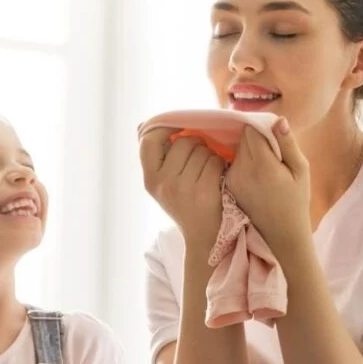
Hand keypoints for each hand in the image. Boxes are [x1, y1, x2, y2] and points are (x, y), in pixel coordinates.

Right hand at [140, 126, 226, 251]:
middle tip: (200, 159)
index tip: (177, 128)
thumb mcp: (163, 185)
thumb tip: (141, 125)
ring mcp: (183, 189)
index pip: (149, 141)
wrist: (203, 239)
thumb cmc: (185, 205)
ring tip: (209, 171)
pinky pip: (215, 162)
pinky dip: (221, 165)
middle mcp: (163, 184)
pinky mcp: (204, 193)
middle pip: (183, 142)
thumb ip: (156, 158)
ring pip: (202, 150)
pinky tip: (218, 176)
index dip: (164, 128)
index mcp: (150, 180)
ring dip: (210, 155)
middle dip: (196, 144)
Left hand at [225, 117, 310, 247]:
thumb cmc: (296, 200)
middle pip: (242, 138)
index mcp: (261, 165)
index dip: (263, 127)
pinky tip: (257, 176)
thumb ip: (288, 144)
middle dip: (256, 138)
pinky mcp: (228, 185)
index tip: (275, 136)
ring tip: (266, 166)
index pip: (251, 130)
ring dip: (250, 150)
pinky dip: (244, 163)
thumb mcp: (301, 170)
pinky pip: (233, 163)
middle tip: (273, 152)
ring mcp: (232, 178)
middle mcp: (242, 170)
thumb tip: (278, 120)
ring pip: (237, 149)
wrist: (281, 233)